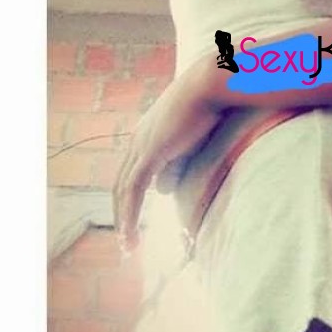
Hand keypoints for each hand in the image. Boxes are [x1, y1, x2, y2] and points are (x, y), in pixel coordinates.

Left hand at [112, 69, 223, 251]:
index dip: (129, 198)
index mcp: (146, 134)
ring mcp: (142, 146)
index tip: (134, 220)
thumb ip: (181, 156)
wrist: (211, 84)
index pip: (130, 173)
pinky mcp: (151, 153)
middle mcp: (138, 140)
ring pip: (123, 192)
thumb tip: (170, 183)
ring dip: (123, 222)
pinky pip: (134, 191)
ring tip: (127, 247)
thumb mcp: (194, 133)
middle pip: (120, 185)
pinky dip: (130, 215)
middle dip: (121, 214)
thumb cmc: (212, 103)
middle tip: (126, 242)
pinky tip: (133, 234)